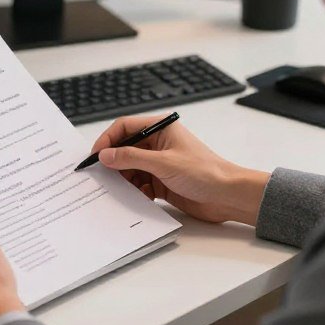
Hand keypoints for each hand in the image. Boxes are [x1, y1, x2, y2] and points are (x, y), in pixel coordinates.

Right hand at [91, 116, 269, 225]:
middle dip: (114, 162)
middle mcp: (158, 144)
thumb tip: (106, 155)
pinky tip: (139, 197)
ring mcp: (160, 163)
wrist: (228, 196)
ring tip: (120, 189)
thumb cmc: (205, 172)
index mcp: (160, 129)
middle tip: (101, 176)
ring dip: (124, 179)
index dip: (108, 139)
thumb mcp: (163, 163)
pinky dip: (135, 191)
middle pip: (125, 149)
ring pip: (131, 168)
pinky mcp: (162, 181)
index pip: (125, 127)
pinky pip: (140, 184)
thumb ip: (131, 158)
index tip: (95, 155)